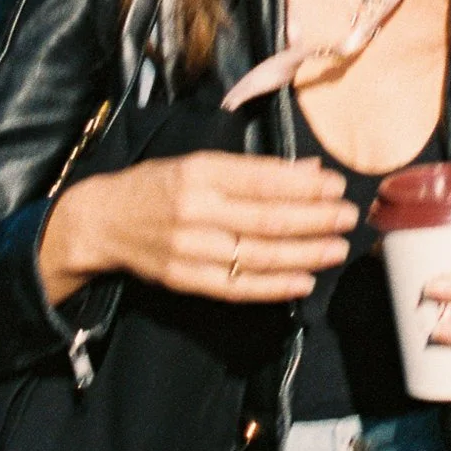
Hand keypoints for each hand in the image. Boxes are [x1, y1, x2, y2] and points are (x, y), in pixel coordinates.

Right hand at [41, 153, 356, 305]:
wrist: (101, 221)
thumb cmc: (158, 185)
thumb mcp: (199, 163)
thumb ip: (253, 169)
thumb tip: (309, 172)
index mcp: (199, 171)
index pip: (262, 180)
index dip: (304, 186)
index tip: (336, 185)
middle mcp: (195, 209)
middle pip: (266, 218)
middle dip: (314, 218)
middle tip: (349, 216)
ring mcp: (189, 248)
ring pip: (257, 254)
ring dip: (304, 253)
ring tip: (337, 248)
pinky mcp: (184, 278)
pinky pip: (236, 287)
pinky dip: (273, 287)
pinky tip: (303, 282)